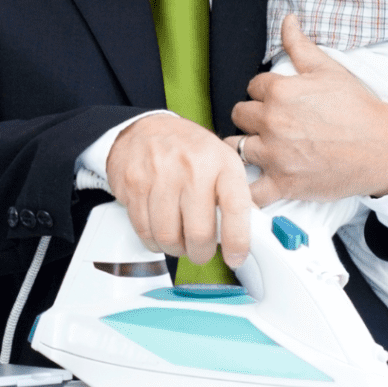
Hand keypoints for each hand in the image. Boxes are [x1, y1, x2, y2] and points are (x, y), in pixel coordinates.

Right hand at [106, 113, 250, 266]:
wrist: (145, 129)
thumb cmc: (187, 151)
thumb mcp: (221, 161)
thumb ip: (236, 195)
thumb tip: (252, 233)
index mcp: (221, 162)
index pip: (236, 207)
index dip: (237, 240)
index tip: (235, 257)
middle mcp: (191, 167)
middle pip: (198, 232)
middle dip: (200, 253)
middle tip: (200, 252)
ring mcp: (160, 175)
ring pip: (168, 236)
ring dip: (175, 248)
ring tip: (178, 240)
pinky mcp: (135, 184)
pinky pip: (144, 230)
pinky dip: (153, 240)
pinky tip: (159, 232)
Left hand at [227, 15, 387, 205]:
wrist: (386, 148)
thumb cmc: (358, 108)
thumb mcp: (328, 69)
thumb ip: (300, 45)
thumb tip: (288, 19)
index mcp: (280, 92)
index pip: (252, 86)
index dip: (264, 92)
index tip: (279, 100)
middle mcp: (272, 122)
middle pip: (239, 114)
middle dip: (251, 117)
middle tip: (270, 123)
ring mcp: (275, 154)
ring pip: (235, 148)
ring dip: (243, 147)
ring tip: (259, 148)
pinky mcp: (283, 183)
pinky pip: (249, 191)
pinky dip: (243, 191)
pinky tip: (246, 186)